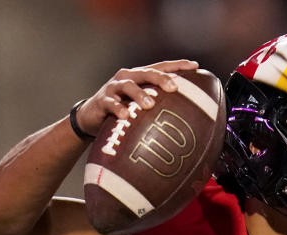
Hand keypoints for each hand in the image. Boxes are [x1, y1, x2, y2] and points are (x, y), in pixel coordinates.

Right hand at [74, 59, 199, 136]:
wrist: (92, 117)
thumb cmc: (125, 109)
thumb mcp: (142, 104)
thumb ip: (161, 104)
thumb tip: (191, 115)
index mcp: (140, 76)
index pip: (161, 67)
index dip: (177, 65)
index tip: (195, 66)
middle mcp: (128, 78)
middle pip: (146, 73)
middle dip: (161, 78)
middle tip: (174, 87)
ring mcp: (114, 88)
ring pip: (128, 86)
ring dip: (140, 94)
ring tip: (150, 105)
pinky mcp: (102, 101)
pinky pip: (111, 103)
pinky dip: (118, 108)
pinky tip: (126, 115)